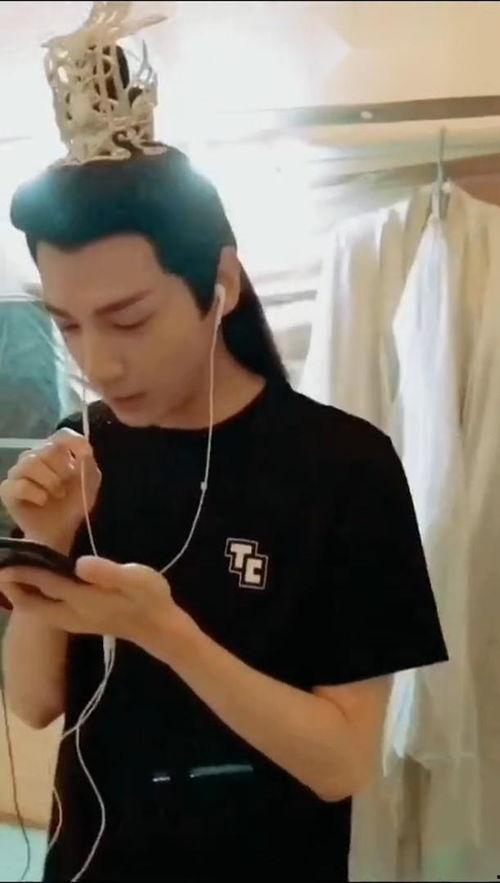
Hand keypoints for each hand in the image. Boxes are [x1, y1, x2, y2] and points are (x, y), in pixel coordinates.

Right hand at [0, 428, 101, 547]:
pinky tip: (42, 501)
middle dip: (62, 470)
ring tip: (56, 495)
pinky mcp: (7, 490)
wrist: (59, 532)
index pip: (62, 435)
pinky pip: (18, 484)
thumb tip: (84, 450)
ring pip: (31, 463)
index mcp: (56, 452)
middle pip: (48, 448)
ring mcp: (18, 472)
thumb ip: (88, 465)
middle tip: (65, 487)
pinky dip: (35, 494)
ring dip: (50, 482)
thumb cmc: (72, 505)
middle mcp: (35, 457)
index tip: (85, 455)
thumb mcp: (89, 484)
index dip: (74, 441)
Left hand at [0, 557, 177, 646]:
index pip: (45, 582)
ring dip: (19, 592)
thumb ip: (108, 572)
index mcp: (83, 598)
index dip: (23, 570)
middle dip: (11, 585)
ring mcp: (72, 620)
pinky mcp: (76, 622)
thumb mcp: (137, 580)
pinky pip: (43, 611)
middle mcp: (71, 612)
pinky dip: (32, 597)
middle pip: (30, 603)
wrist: (158, 628)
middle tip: (1, 564)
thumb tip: (79, 564)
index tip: (4, 557)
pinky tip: (33, 583)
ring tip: (10, 572)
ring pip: (35, 610)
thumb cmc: (150, 599)